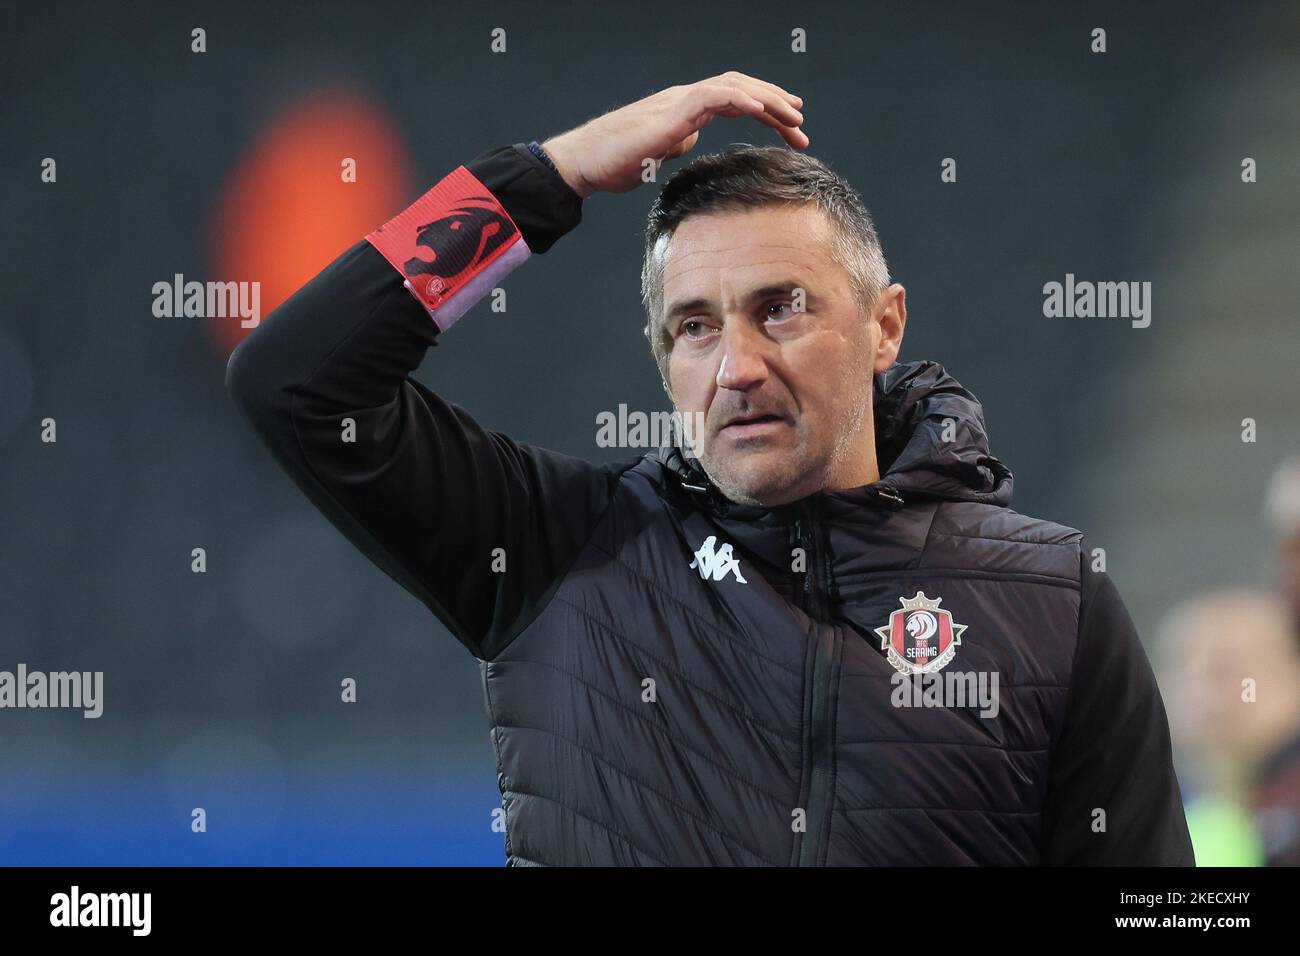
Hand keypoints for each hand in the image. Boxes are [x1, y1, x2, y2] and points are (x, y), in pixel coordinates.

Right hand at [541, 72, 806, 198]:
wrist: (584, 162)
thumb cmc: (613, 161)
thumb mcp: (656, 153)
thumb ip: (678, 142)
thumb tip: (693, 140)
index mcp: (685, 110)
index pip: (732, 99)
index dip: (764, 107)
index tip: (788, 124)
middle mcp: (685, 100)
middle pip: (740, 89)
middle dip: (775, 103)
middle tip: (801, 123)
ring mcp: (678, 103)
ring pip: (733, 87)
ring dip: (767, 101)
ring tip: (793, 118)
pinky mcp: (671, 114)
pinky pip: (713, 95)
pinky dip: (740, 99)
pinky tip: (759, 109)